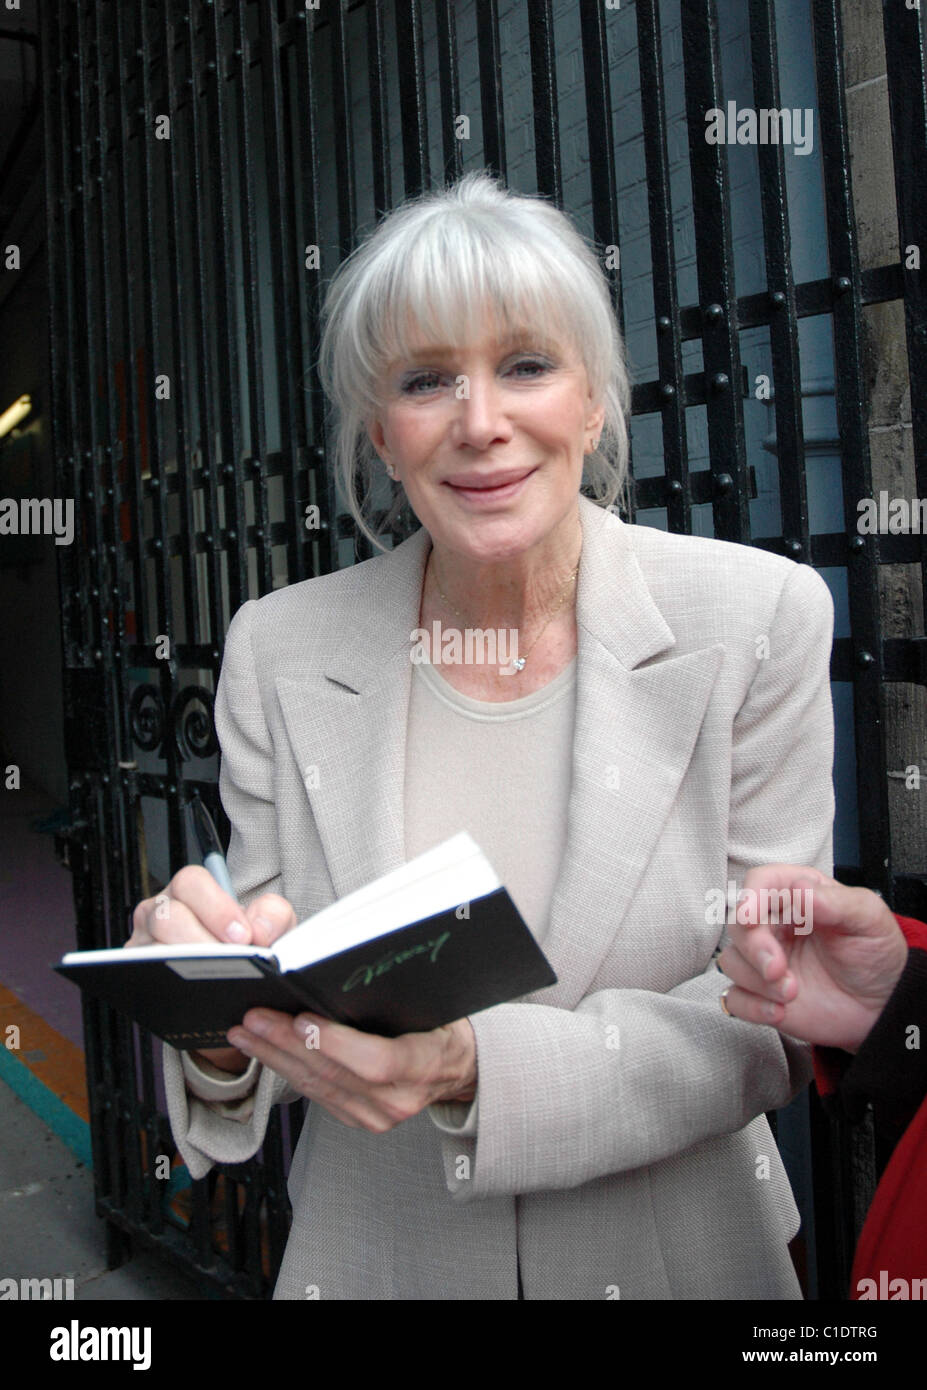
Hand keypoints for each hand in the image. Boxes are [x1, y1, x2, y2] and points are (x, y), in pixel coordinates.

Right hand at [127, 867, 298, 1069]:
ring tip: (219, 978)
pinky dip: (173, 987)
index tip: (243, 936)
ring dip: (188, 965)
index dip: (216, 908)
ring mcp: (143, 945)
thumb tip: (258, 930)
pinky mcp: (137, 976)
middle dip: (202, 940)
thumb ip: (273, 915)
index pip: (191, 882)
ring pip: (153, 949)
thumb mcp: (269, 926)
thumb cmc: (247, 946)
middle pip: (167, 916)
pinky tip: (201, 995)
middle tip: (231, 960)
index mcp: (190, 893)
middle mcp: (159, 913)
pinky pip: (145, 978)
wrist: (235, 984)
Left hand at [225, 1009, 477, 1131]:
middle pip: (334, 1074)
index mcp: (424, 1065)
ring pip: (317, 1086)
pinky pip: (316, 1095)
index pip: (376, 1062)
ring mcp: (376, 1116)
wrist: (456, 1068)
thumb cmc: (444, 1026)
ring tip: (245, 1032)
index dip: (336, 1043)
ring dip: (275, 1058)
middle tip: (254, 1017)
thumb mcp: (436, 1003)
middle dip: (287, 1044)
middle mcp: (398, 1100)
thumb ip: (397, 994)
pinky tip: (264, 1051)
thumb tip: (345, 967)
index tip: (301, 1018)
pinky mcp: (358, 1119)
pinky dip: (287, 1070)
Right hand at [718, 865, 908, 1051]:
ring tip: (793, 993)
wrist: (881, 1006)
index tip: (750, 916)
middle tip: (777, 968)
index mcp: (798, 897)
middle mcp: (775, 925)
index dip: (750, 896)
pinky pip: (735, 998)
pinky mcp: (761, 994)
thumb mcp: (868, 919)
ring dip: (758, 981)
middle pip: (738, 924)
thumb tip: (800, 889)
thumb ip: (836, 901)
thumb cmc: (875, 955)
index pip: (760, 882)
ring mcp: (764, 960)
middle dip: (754, 948)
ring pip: (732, 961)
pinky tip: (779, 1011)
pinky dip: (752, 1007)